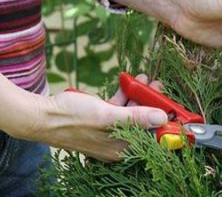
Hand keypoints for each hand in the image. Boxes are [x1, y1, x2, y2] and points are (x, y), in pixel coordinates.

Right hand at [27, 74, 165, 161]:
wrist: (41, 114)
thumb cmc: (71, 117)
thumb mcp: (107, 116)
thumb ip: (136, 118)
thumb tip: (162, 118)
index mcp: (121, 148)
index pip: (152, 139)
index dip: (165, 124)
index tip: (174, 108)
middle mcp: (118, 143)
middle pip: (144, 124)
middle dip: (152, 103)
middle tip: (158, 86)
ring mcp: (110, 131)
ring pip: (132, 113)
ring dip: (139, 95)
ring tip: (145, 79)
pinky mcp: (102, 120)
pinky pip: (120, 109)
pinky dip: (125, 96)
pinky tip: (128, 82)